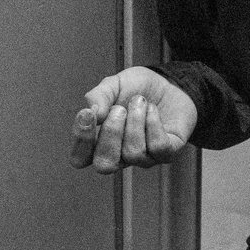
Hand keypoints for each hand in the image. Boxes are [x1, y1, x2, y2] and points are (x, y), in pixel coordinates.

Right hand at [69, 67, 197, 172]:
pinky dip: (154, 123)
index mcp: (99, 142)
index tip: (87, 114)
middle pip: (104, 164)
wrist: (169, 84)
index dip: (81, 140)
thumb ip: (99, 95)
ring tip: (140, 101)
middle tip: (119, 109)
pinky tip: (152, 110)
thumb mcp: (114, 84)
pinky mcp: (166, 154)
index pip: (80, 158)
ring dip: (136, 121)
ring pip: (133, 153)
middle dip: (111, 134)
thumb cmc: (138, 88)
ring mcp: (144, 158)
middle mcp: (119, 155)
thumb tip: (93, 112)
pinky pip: (158, 147)